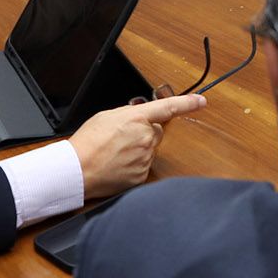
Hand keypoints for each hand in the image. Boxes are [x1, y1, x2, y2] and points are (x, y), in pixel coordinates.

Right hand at [69, 94, 208, 198]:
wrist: (76, 170)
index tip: (201, 101)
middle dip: (144, 133)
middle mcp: (145, 137)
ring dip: (138, 150)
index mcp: (136, 118)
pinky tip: (117, 165)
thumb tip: (139, 116)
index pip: (168, 108)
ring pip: (149, 150)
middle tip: (121, 139)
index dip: (188, 103)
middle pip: (156, 132)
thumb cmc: (87, 142)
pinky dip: (134, 165)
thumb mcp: (107, 116)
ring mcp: (145, 158)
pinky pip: (144, 166)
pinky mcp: (141, 175)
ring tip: (115, 153)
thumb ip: (129, 114)